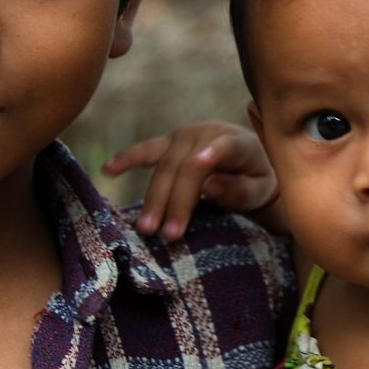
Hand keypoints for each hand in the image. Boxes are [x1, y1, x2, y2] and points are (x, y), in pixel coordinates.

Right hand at [103, 121, 278, 239]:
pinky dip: (128, 158)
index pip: (222, 150)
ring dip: (153, 197)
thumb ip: (240, 189)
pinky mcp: (169, 142)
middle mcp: (207, 133)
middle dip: (176, 202)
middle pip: (186, 167)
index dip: (210, 160)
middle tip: (167, 235)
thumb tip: (210, 186)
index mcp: (236, 141)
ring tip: (145, 227)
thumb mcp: (259, 188)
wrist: (250, 159)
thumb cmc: (256, 179)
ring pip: (164, 165)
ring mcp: (185, 135)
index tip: (202, 178)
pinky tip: (108, 170)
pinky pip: (147, 150)